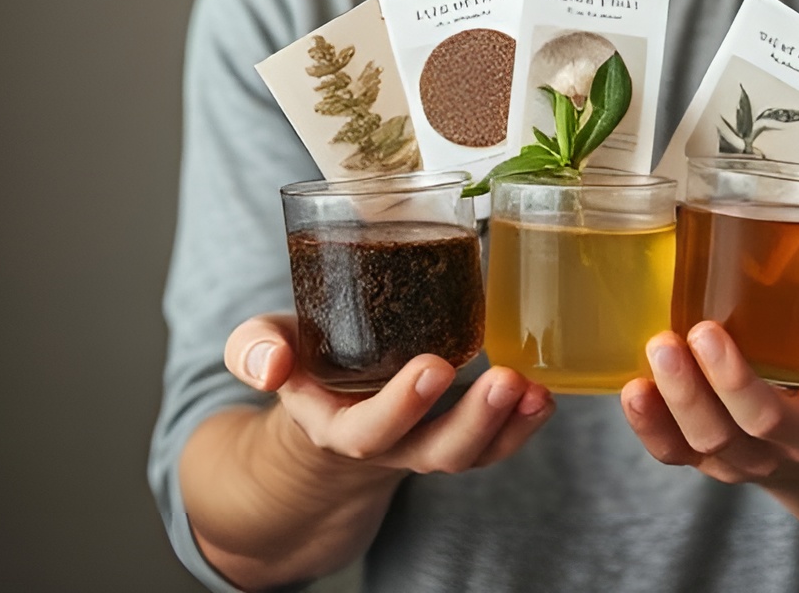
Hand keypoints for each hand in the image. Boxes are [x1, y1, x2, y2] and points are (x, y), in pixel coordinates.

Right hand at [224, 313, 553, 473]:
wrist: (323, 402)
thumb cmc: (303, 360)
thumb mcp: (267, 345)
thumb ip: (255, 348)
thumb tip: (271, 364)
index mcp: (336, 425)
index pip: (367, 431)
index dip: (401, 405)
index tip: (434, 367)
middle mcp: (387, 443)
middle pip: (433, 450)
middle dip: (471, 421)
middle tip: (502, 380)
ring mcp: (424, 441)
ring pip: (470, 452)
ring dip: (508, 424)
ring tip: (534, 390)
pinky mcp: (456, 428)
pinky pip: (493, 442)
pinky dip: (522, 422)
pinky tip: (543, 393)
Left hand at [621, 293, 798, 487]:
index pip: (769, 419)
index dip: (734, 383)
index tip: (708, 332)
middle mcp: (768, 451)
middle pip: (721, 433)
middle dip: (690, 389)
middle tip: (670, 337)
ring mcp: (731, 456)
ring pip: (691, 445)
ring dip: (664, 403)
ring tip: (651, 352)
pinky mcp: (702, 450)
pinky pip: (670, 452)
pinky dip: (647, 426)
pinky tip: (632, 389)